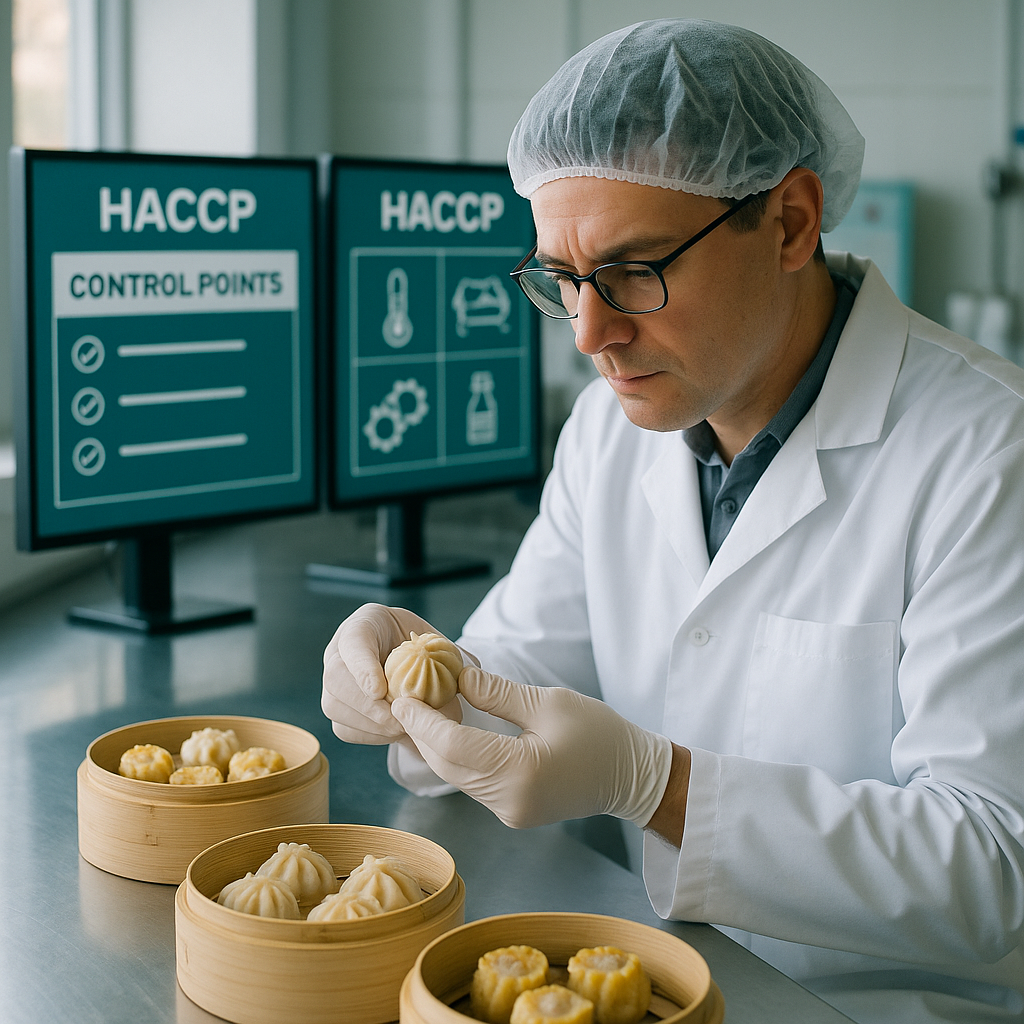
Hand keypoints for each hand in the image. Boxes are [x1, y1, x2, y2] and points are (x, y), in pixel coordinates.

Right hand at [321, 603, 461, 745]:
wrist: (411, 660)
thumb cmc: (425, 646)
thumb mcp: (438, 641)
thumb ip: (451, 656)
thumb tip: (467, 676)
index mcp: (365, 624)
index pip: (354, 640)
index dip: (362, 666)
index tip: (379, 690)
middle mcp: (340, 651)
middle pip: (336, 678)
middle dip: (368, 705)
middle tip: (400, 721)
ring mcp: (334, 680)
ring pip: (335, 706)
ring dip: (371, 724)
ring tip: (404, 728)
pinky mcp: (338, 707)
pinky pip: (345, 728)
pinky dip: (371, 735)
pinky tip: (397, 732)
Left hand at [390, 667, 672, 828]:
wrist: (632, 777)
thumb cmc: (599, 734)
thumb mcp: (548, 702)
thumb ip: (497, 694)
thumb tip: (456, 677)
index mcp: (521, 772)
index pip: (455, 747)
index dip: (423, 721)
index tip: (401, 696)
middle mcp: (509, 800)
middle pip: (449, 765)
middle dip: (422, 732)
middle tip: (401, 698)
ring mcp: (509, 812)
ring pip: (456, 777)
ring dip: (435, 745)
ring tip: (418, 711)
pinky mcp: (511, 811)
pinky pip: (471, 783)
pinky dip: (455, 757)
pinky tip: (446, 733)